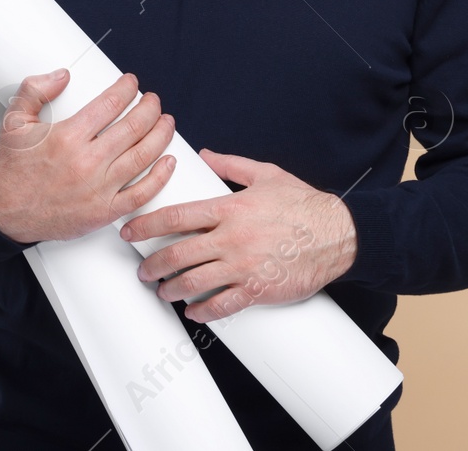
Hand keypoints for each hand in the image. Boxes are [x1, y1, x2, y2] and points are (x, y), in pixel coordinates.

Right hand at [0, 69, 177, 244]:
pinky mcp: (104, 211)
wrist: (2, 214)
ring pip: (143, 156)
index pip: (110, 103)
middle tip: (153, 100)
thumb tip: (63, 75)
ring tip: (166, 122)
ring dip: (162, 135)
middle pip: (134, 127)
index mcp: (68, 137)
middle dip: (149, 108)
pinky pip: (141, 193)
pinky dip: (160, 177)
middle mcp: (87, 162)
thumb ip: (35, 91)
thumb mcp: (13, 122)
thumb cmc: (10, 171)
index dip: (126, 89)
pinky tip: (169, 162)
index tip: (132, 83)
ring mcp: (99, 188)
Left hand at [120, 149, 357, 323]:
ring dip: (172, 289)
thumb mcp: (267, 174)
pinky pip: (222, 305)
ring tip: (163, 291)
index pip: (177, 216)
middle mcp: (231, 238)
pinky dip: (203, 311)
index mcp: (230, 208)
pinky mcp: (257, 289)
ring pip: (193, 282)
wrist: (337, 234)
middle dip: (153, 264)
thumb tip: (206, 155)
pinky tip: (194, 311)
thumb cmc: (304, 204)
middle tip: (142, 270)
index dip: (146, 224)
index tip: (129, 231)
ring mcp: (243, 266)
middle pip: (178, 253)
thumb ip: (232, 166)